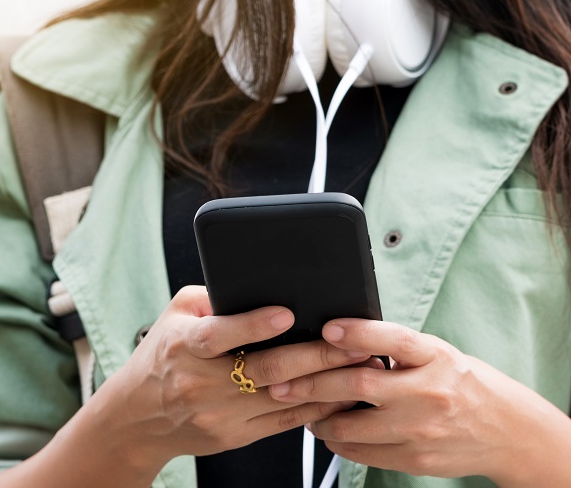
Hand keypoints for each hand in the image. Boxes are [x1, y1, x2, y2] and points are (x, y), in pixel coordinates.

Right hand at [93, 286, 369, 471]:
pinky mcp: (235, 437)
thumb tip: (253, 283)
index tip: (288, 313)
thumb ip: (211, 296)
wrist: (139, 417)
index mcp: (184, 346)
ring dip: (326, 383)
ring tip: (360, 366)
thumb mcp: (174, 316)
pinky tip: (340, 393)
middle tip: (354, 341)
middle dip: (315, 354)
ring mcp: (220, 414)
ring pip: (283, 399)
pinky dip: (315, 408)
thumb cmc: (162, 356)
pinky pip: (284, 423)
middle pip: (265, 369)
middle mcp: (201, 382)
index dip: (254, 324)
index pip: (220, 334)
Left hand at [268, 319, 570, 484]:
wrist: (506, 430)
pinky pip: (364, 453)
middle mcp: (430, 391)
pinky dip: (338, 442)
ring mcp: (422, 429)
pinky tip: (326, 430)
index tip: (327, 327)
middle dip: (312, 382)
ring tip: (299, 406)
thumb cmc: (460, 382)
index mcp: (435, 356)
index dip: (357, 333)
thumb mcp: (436, 352)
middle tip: (281, 381)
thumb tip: (337, 334)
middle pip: (360, 383)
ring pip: (353, 425)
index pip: (393, 339)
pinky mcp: (417, 458)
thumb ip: (394, 346)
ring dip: (318, 416)